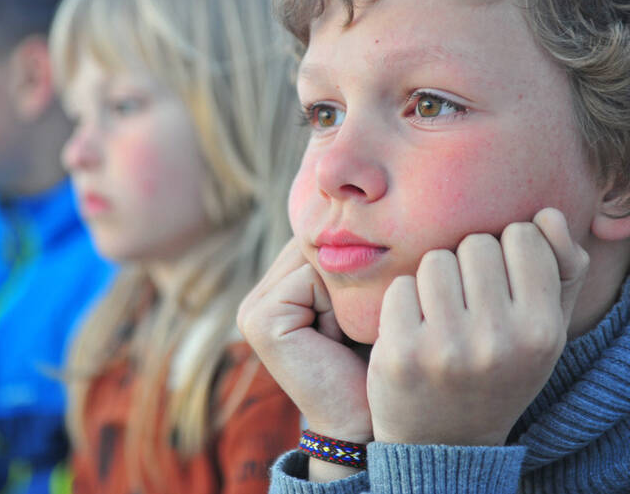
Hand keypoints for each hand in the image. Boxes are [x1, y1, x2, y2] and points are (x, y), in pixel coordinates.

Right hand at [238, 239, 372, 480]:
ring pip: (316, 257)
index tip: (368, 305)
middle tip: (361, 321)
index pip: (318, 240)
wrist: (366, 424)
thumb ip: (350, 262)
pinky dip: (336, 305)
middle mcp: (257, 297)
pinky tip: (336, 340)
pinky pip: (312, 277)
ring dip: (346, 290)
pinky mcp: (259, 321)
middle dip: (349, 275)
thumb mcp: (362, 303)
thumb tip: (366, 206)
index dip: (355, 263)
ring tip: (347, 333)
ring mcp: (252, 309)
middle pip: (315, 245)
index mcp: (276, 289)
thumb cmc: (377, 363)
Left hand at [367, 207, 588, 445]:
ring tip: (441, 316)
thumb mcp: (544, 329)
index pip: (523, 235)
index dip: (507, 250)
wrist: (445, 440)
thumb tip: (548, 214)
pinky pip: (400, 285)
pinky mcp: (401, 353)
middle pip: (475, 242)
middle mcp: (498, 340)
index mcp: (542, 330)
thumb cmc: (498, 369)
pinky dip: (404, 301)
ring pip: (435, 259)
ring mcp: (447, 348)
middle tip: (468, 306)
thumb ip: (561, 269)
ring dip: (434, 280)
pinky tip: (414, 330)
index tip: (501, 283)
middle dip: (468, 264)